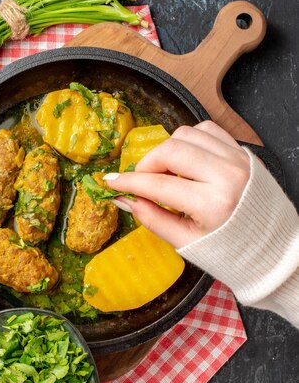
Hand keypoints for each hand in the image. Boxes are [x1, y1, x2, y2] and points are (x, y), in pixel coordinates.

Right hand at [104, 121, 250, 247]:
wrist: (273, 248)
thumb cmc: (230, 251)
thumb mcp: (186, 242)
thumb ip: (152, 218)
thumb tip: (124, 199)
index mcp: (212, 204)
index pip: (158, 184)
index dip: (128, 181)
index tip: (109, 181)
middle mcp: (227, 175)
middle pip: (170, 150)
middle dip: (147, 164)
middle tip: (142, 181)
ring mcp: (237, 159)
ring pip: (186, 134)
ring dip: (168, 151)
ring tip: (168, 174)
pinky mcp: (242, 152)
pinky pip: (207, 131)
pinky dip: (189, 141)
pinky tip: (187, 161)